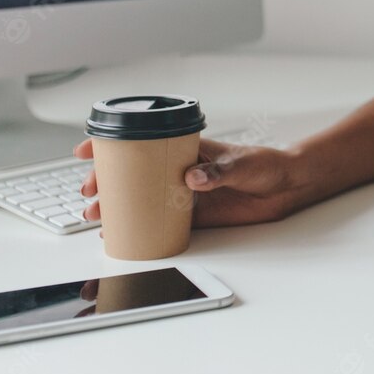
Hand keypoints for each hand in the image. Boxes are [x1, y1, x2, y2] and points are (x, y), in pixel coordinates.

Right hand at [73, 137, 308, 229]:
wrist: (286, 188)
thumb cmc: (267, 165)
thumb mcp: (243, 164)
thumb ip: (219, 171)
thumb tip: (192, 178)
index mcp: (187, 147)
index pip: (143, 139)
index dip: (111, 142)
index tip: (87, 149)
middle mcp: (179, 169)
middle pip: (133, 171)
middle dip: (105, 180)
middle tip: (89, 192)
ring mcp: (183, 192)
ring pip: (140, 197)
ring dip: (116, 205)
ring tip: (96, 216)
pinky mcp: (193, 215)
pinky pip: (159, 220)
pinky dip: (138, 226)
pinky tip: (121, 233)